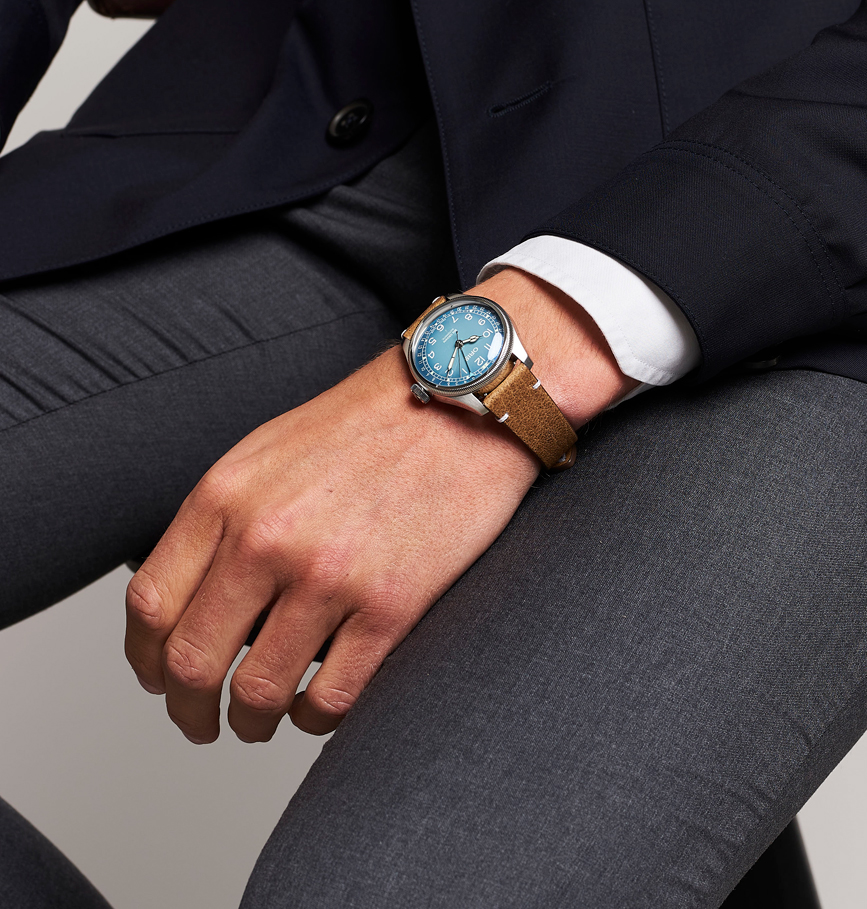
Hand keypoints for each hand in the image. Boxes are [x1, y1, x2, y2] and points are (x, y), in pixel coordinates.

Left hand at [124, 270, 636, 741]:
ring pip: (258, 693)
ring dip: (250, 723)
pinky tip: (316, 708)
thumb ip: (220, 518)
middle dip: (188, 709)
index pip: (151, 603)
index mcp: (227, 495)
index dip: (144, 660)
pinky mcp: (389, 606)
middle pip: (191, 661)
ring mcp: (328, 575)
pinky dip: (314, 720)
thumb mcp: (267, 451)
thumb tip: (191, 595)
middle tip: (200, 722)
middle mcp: (267, 538)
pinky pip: (331, 698)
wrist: (460, 404)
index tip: (157, 679)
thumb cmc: (369, 425)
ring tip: (260, 721)